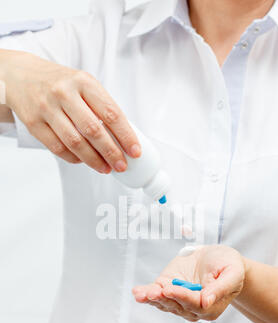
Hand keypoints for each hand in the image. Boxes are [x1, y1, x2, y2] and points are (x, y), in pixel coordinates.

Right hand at [1, 50, 140, 169]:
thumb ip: (101, 106)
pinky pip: (58, 148)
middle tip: (121, 165)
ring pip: (75, 142)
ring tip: (105, 167)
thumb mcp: (83, 84)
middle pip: (93, 130)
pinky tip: (83, 160)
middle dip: (111, 152)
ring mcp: (47, 108)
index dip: (125, 135)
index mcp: (83, 82)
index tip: (134, 151)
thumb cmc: (59, 83)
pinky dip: (73, 158)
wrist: (20, 76)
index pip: (110, 113)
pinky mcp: (34, 123)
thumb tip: (122, 137)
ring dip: (94, 160)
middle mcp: (64, 93)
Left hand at [132, 245, 245, 321]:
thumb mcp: (232, 272)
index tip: (171, 289)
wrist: (217, 259)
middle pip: (177, 306)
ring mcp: (178, 300)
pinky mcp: (167, 289)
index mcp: (211, 307)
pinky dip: (145, 294)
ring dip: (152, 298)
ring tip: (142, 293)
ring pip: (164, 303)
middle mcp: (192, 308)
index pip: (196, 305)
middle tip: (155, 291)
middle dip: (165, 298)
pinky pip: (155, 294)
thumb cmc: (228, 266)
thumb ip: (222, 287)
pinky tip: (137, 292)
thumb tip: (207, 301)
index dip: (183, 297)